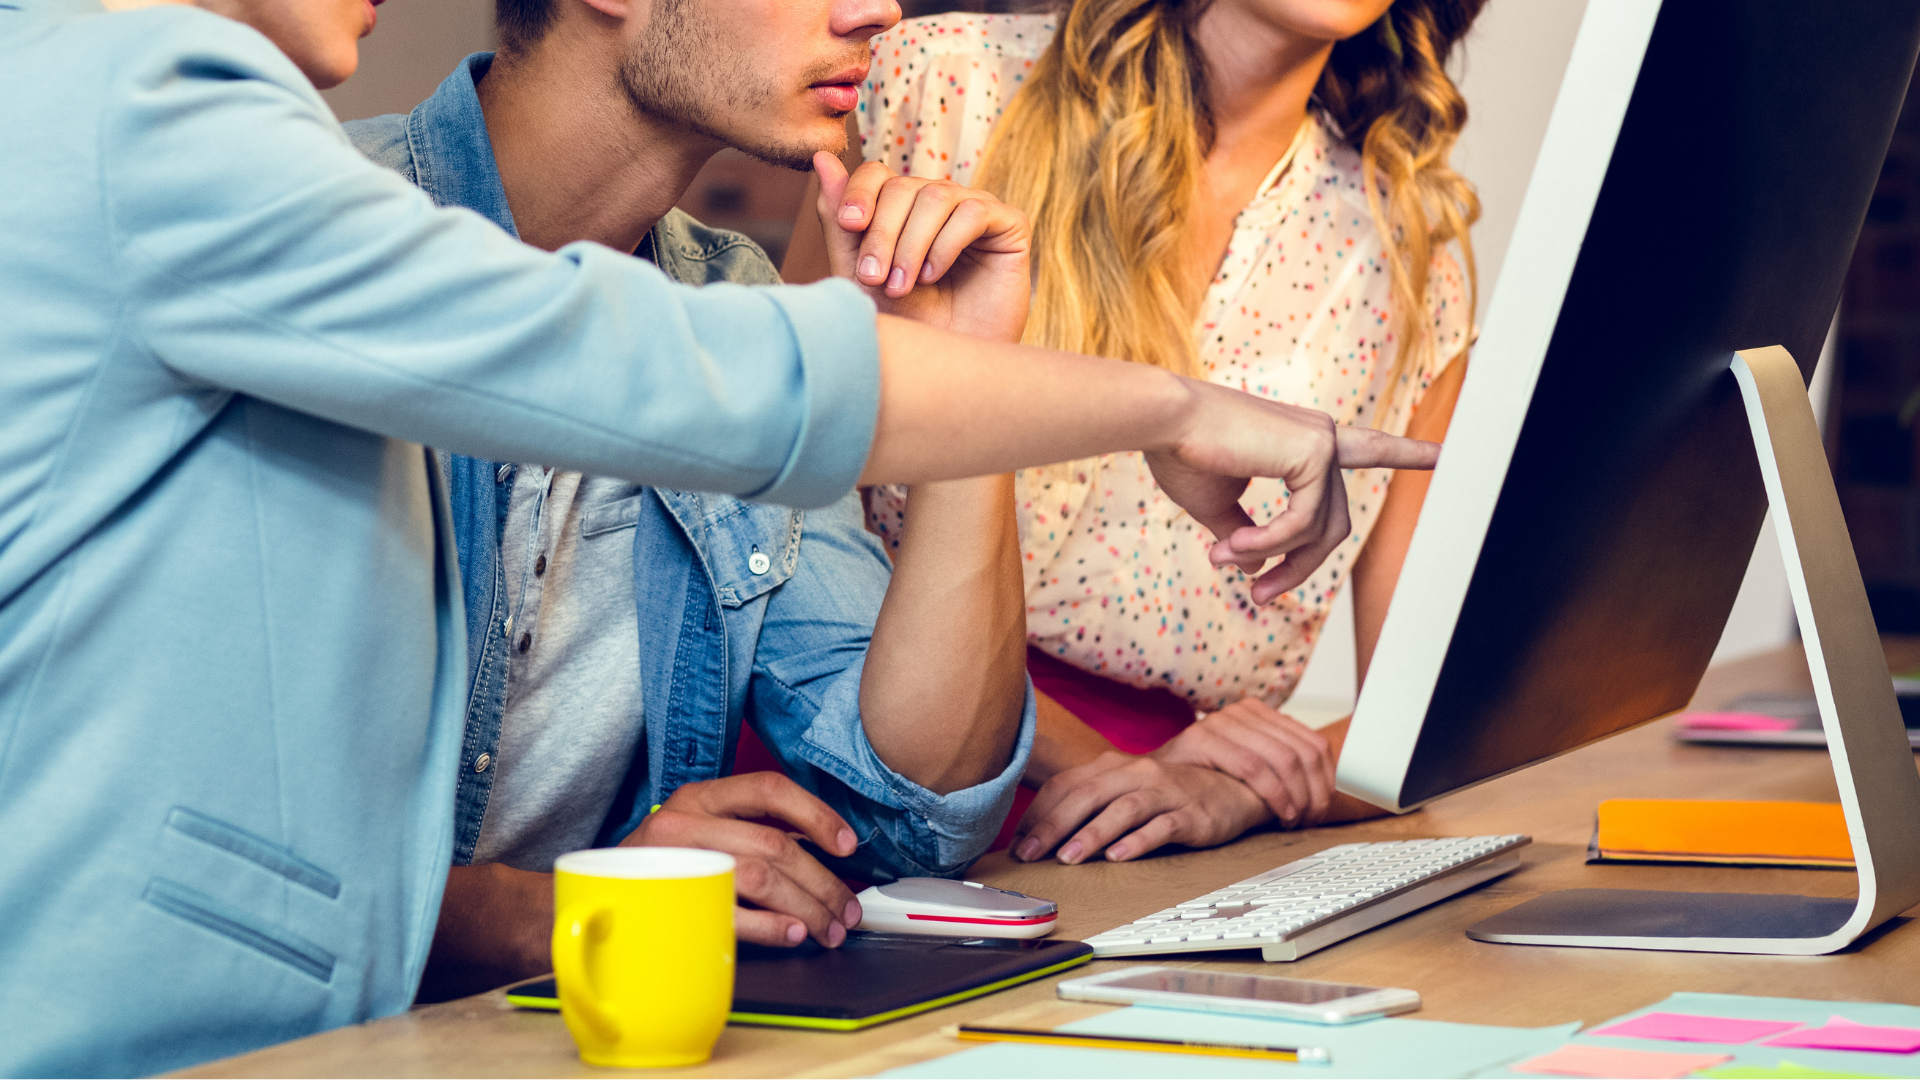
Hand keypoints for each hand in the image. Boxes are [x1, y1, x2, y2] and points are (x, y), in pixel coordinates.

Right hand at [624, 772, 863, 948]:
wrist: (597, 893)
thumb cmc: (661, 860)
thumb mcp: (700, 826)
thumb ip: (751, 827)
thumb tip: (823, 848)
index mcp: (701, 796)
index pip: (770, 789)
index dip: (816, 815)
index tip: (847, 845)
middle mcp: (686, 821)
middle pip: (774, 845)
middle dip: (823, 882)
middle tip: (846, 910)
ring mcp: (676, 862)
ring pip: (760, 879)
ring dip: (806, 908)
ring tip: (828, 928)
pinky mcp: (669, 904)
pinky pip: (731, 914)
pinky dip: (770, 927)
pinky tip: (792, 934)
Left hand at [813, 152, 1030, 342]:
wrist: (948, 365)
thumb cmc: (905, 324)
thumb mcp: (859, 274)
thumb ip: (839, 221)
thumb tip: (822, 158)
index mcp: (903, 209)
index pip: (878, 174)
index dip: (860, 192)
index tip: (849, 224)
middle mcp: (940, 203)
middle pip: (904, 186)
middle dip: (883, 232)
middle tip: (874, 278)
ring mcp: (975, 210)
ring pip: (937, 196)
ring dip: (912, 243)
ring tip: (903, 286)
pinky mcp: (1009, 226)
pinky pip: (973, 212)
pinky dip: (946, 244)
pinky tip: (934, 276)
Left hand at [1008, 751, 1270, 864]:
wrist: (1229, 786)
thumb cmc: (1165, 794)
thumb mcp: (1123, 791)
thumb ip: (1087, 805)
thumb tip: (1041, 836)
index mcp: (1112, 767)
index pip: (1065, 785)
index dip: (1038, 814)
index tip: (1018, 843)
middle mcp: (1135, 773)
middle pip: (1088, 795)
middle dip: (1054, 825)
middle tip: (1030, 853)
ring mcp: (1164, 793)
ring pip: (1122, 809)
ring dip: (1092, 834)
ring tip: (1068, 857)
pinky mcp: (1191, 814)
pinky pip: (1162, 827)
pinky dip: (1138, 841)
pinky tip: (1120, 856)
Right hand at [1146, 380, 1440, 603]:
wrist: (1163, 422)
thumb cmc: (1183, 454)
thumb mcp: (1217, 505)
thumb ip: (1245, 536)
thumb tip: (1257, 567)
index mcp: (1302, 441)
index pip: (1366, 449)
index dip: (1404, 453)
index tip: (1444, 454)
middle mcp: (1320, 436)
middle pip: (1331, 525)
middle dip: (1298, 567)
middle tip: (1259, 596)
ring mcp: (1322, 441)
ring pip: (1319, 530)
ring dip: (1272, 557)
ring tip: (1224, 559)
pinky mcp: (1315, 451)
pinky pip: (1303, 522)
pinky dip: (1269, 543)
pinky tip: (1233, 545)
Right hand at [1155, 699, 1334, 828]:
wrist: (1150, 780)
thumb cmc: (1205, 779)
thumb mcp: (1250, 766)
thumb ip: (1280, 765)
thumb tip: (1327, 783)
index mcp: (1260, 711)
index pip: (1313, 743)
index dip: (1325, 780)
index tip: (1320, 809)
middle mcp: (1243, 710)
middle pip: (1303, 751)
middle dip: (1315, 792)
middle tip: (1310, 819)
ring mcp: (1221, 720)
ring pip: (1283, 758)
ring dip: (1297, 796)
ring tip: (1293, 819)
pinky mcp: (1202, 737)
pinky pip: (1253, 766)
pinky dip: (1274, 794)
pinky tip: (1277, 813)